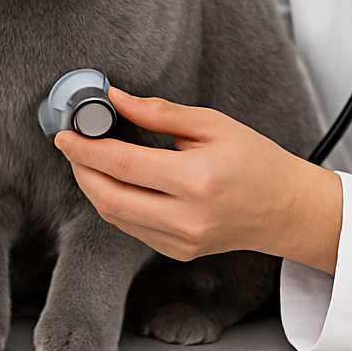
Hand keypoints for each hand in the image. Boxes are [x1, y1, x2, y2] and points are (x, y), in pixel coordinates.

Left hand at [54, 88, 341, 273]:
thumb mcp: (212, 124)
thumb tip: (116, 98)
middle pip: (108, 197)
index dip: (86, 148)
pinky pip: (131, 229)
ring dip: (94, 186)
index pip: (123, 164)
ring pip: (114, 216)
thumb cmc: (256, 161)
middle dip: (81, 169)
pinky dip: (115, 203)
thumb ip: (159, 112)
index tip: (66, 133)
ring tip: (91, 159)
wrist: (285, 208)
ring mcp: (181, 241)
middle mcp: (186, 217)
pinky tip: (117, 181)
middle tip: (72, 144)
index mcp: (196, 180)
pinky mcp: (177, 252)